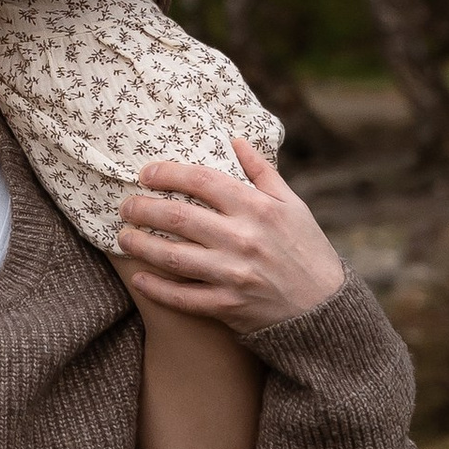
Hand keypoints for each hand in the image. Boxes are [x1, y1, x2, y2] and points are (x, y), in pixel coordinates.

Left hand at [116, 145, 343, 338]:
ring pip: (173, 256)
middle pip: (178, 217)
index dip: (167, 174)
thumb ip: (261, 172)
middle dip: (143, 208)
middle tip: (126, 206)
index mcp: (258, 208)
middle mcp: (243, 239)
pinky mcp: (228, 305)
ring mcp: (234, 274)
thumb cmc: (306, 250)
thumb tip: (235, 139)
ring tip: (123, 237)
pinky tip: (139, 278)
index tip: (145, 174)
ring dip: (141, 245)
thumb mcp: (292, 205)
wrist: (325, 309)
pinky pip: (182, 297)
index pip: (202, 180)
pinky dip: (157, 288)